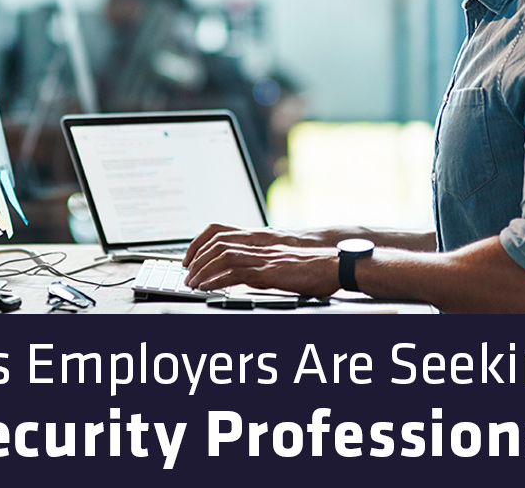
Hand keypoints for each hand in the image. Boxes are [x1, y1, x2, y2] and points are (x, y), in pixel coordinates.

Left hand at [184, 239, 338, 297]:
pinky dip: (217, 280)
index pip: (224, 237)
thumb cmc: (319, 270)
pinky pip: (236, 272)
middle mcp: (261, 248)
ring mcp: (264, 259)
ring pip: (222, 256)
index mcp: (263, 246)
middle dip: (197, 259)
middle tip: (187, 274)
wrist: (337, 266)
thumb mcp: (286, 268)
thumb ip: (267, 271)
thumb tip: (252, 280)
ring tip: (192, 283)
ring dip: (202, 270)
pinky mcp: (270, 271)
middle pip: (218, 244)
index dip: (204, 246)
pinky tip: (207, 288)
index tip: (193, 260)